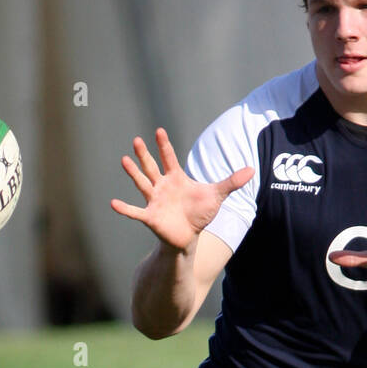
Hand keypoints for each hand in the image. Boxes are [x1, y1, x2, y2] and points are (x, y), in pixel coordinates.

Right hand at [111, 128, 253, 250]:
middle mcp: (163, 187)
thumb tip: (252, 170)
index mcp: (176, 178)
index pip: (169, 158)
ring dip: (133, 173)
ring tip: (123, 160)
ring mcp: (155, 201)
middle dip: (145, 155)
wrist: (190, 236)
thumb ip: (232, 182)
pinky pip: (135, 212)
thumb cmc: (200, 213)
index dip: (164, 146)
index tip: (159, 131)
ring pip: (142, 184)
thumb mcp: (217, 195)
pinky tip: (113, 203)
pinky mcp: (150, 217)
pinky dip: (125, 208)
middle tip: (136, 139)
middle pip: (152, 167)